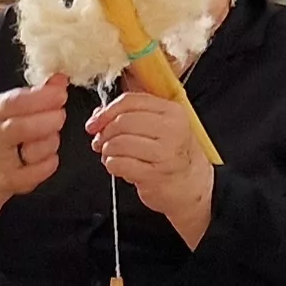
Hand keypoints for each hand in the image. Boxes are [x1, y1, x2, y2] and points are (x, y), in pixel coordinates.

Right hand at [0, 75, 71, 199]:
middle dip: (48, 120)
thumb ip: (41, 92)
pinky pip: (38, 172)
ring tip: (51, 136)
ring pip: (32, 151)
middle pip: (21, 128)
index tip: (60, 93)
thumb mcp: (17, 107)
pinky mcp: (12, 180)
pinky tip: (48, 156)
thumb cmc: (8, 131)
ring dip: (50, 142)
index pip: (14, 102)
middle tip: (60, 115)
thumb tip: (61, 79)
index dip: (40, 97)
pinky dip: (49, 163)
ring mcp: (3, 160)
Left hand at [88, 89, 213, 240]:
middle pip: (123, 122)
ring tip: (110, 155)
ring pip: (119, 143)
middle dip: (104, 132)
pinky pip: (120, 164)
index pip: (130, 101)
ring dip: (107, 150)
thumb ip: (130, 115)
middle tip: (99, 141)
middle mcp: (171, 130)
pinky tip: (117, 166)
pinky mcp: (155, 175)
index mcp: (172, 112)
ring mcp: (165, 153)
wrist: (190, 184)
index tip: (95, 122)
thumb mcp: (159, 126)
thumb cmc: (171, 153)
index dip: (106, 111)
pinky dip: (112, 164)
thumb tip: (99, 114)